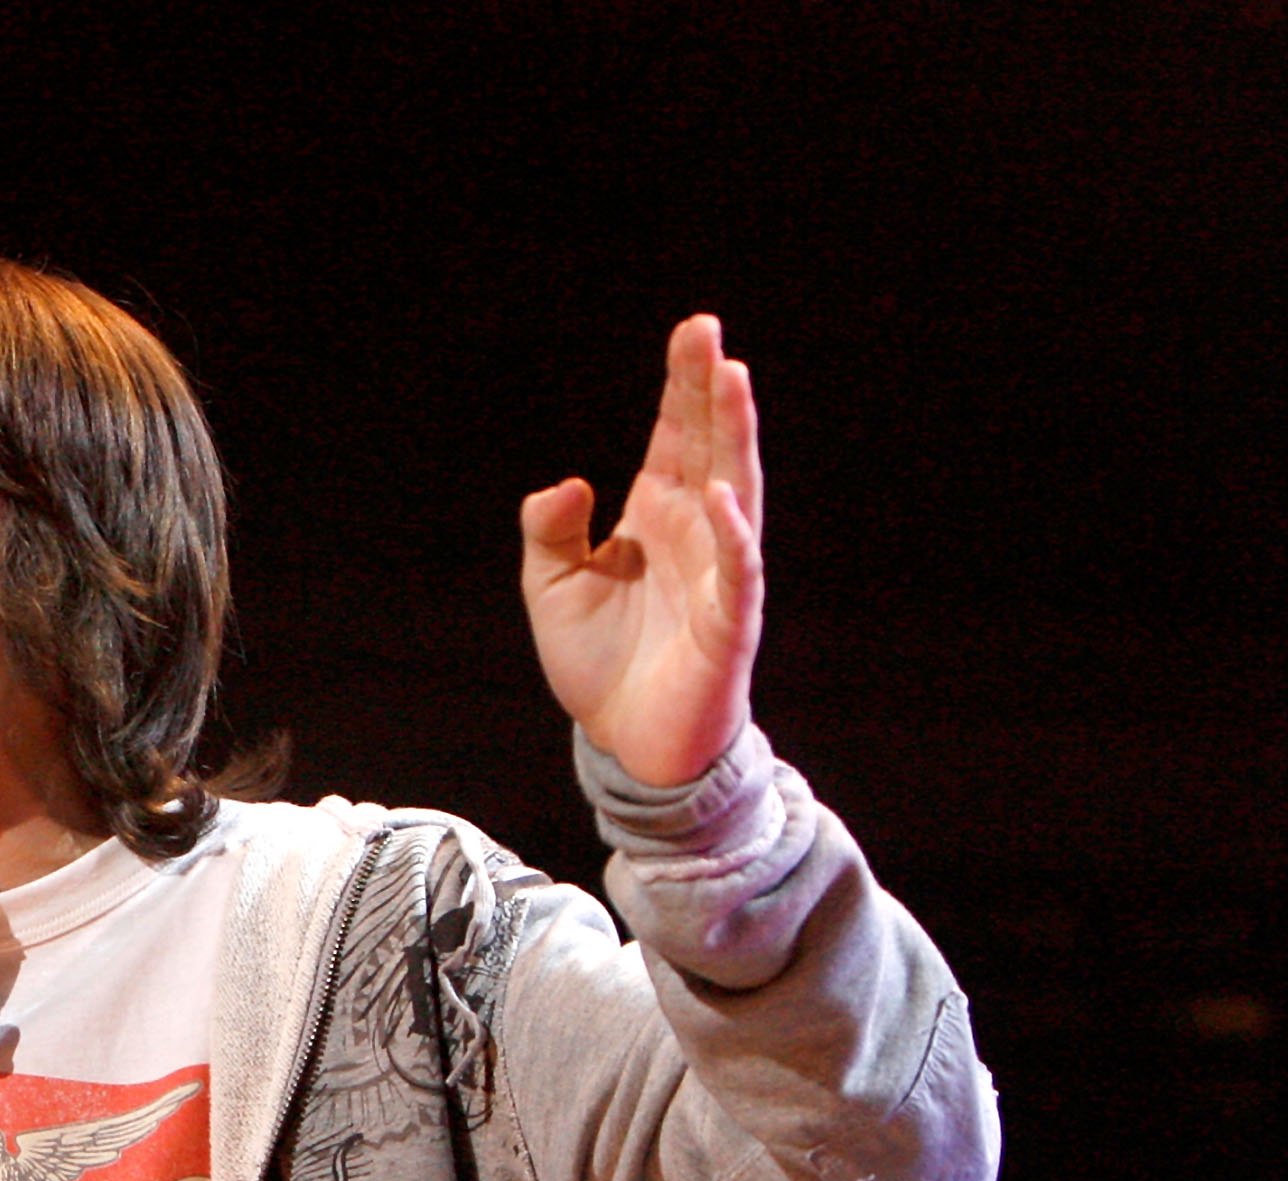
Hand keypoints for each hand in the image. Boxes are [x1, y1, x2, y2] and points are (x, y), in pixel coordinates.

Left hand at [519, 314, 765, 788]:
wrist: (627, 741)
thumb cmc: (599, 660)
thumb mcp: (551, 587)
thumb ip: (550, 531)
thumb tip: (568, 483)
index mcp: (655, 514)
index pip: (675, 435)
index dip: (683, 385)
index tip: (692, 332)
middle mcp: (694, 531)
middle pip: (709, 446)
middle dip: (711, 392)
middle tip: (711, 334)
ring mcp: (718, 573)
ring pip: (734, 492)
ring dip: (734, 440)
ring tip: (732, 384)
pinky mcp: (728, 624)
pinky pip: (737, 573)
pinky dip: (732, 535)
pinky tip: (720, 496)